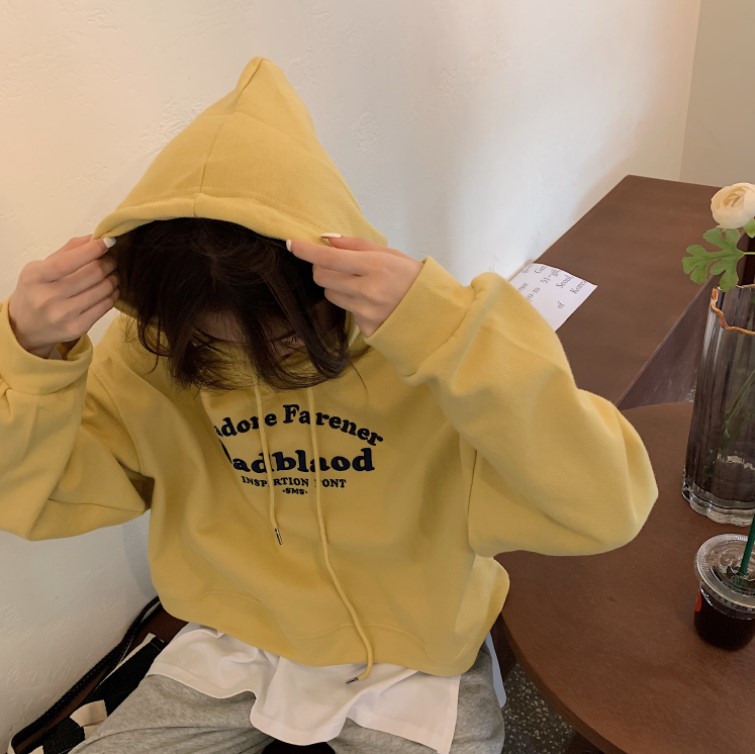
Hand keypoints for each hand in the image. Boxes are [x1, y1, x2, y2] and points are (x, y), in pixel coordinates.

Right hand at [8, 235, 118, 357]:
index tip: (109, 241)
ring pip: (103, 290)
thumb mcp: (41, 268)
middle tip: (112, 259)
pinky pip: (105, 307)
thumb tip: (94, 237)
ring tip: (112, 274)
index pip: (68, 261)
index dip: (93, 250)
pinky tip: (111, 290)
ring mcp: (63, 315)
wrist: (25, 326)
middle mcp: (48, 297)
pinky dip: (113, 294)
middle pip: (92, 274)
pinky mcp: (77, 328)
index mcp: (36, 277)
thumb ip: (67, 251)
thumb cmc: (36, 291)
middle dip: (108, 263)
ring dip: (113, 278)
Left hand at [287, 235, 421, 336]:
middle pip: (322, 277)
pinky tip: (372, 303)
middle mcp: (368, 291)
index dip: (306, 251)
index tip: (291, 244)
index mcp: (375, 267)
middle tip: (336, 264)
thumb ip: (357, 245)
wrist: (435, 315)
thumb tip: (326, 239)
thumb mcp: (390, 255)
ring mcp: (366, 313)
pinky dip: (353, 304)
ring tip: (361, 285)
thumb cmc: (413, 279)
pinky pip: (346, 311)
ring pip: (331, 295)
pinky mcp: (365, 329)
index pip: (329, 258)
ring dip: (338, 287)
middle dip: (322, 268)